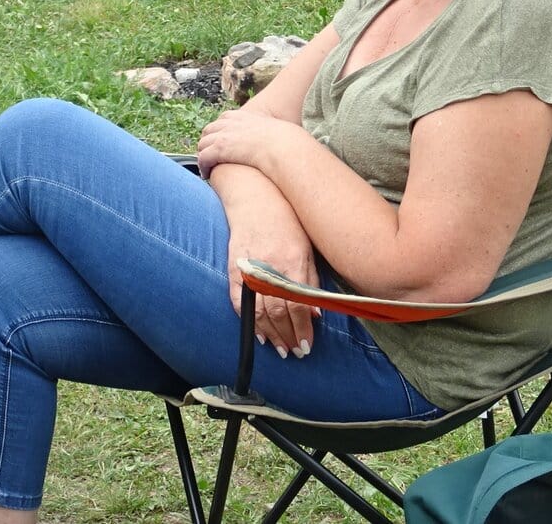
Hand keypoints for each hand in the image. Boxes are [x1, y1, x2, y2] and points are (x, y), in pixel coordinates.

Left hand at [196, 106, 291, 178]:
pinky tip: (206, 175)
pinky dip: (203, 166)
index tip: (222, 141)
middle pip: (209, 130)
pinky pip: (203, 157)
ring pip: (203, 144)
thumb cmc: (286, 143)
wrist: (283, 146)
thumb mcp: (278, 132)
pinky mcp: (219, 148)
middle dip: (207, 142)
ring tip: (207, 167)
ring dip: (203, 154)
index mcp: (244, 117)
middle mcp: (230, 123)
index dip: (220, 131)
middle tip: (210, 156)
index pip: (224, 119)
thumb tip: (286, 142)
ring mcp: (223, 135)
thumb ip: (273, 134)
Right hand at [228, 223, 320, 358]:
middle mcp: (270, 267)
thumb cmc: (287, 221)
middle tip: (296, 353)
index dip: (303, 329)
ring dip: (271, 334)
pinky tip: (259, 333)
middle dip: (288, 336)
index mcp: (292, 261)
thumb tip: (316, 314)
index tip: (307, 345)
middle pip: (277, 312)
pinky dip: (249, 320)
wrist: (254, 198)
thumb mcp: (307, 247)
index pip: (297, 305)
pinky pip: (239, 301)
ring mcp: (249, 268)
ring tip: (281, 349)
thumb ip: (311, 281)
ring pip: (258, 311)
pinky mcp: (234, 268)